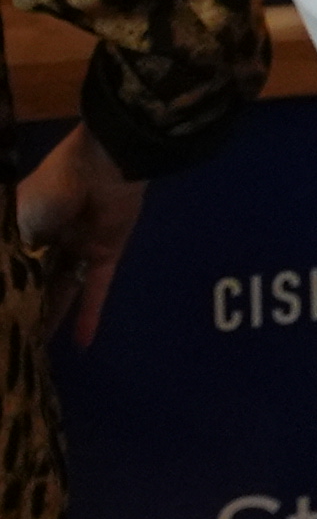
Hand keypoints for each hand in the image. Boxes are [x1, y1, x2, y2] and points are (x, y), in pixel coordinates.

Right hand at [16, 128, 144, 347]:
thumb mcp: (16, 224)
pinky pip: (97, 289)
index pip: (10, 268)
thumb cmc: (51, 191)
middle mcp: (47, 241)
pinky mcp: (106, 254)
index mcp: (21, 229)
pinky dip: (91, 315)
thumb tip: (5, 289)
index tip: (1, 319)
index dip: (5, 291)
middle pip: (36, 282)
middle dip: (26, 309)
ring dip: (53, 318)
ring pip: (63, 290)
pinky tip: (82, 343)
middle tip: (13, 343)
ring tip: (37, 351)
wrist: (103, 167)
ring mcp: (77, 248)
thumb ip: (11, 256)